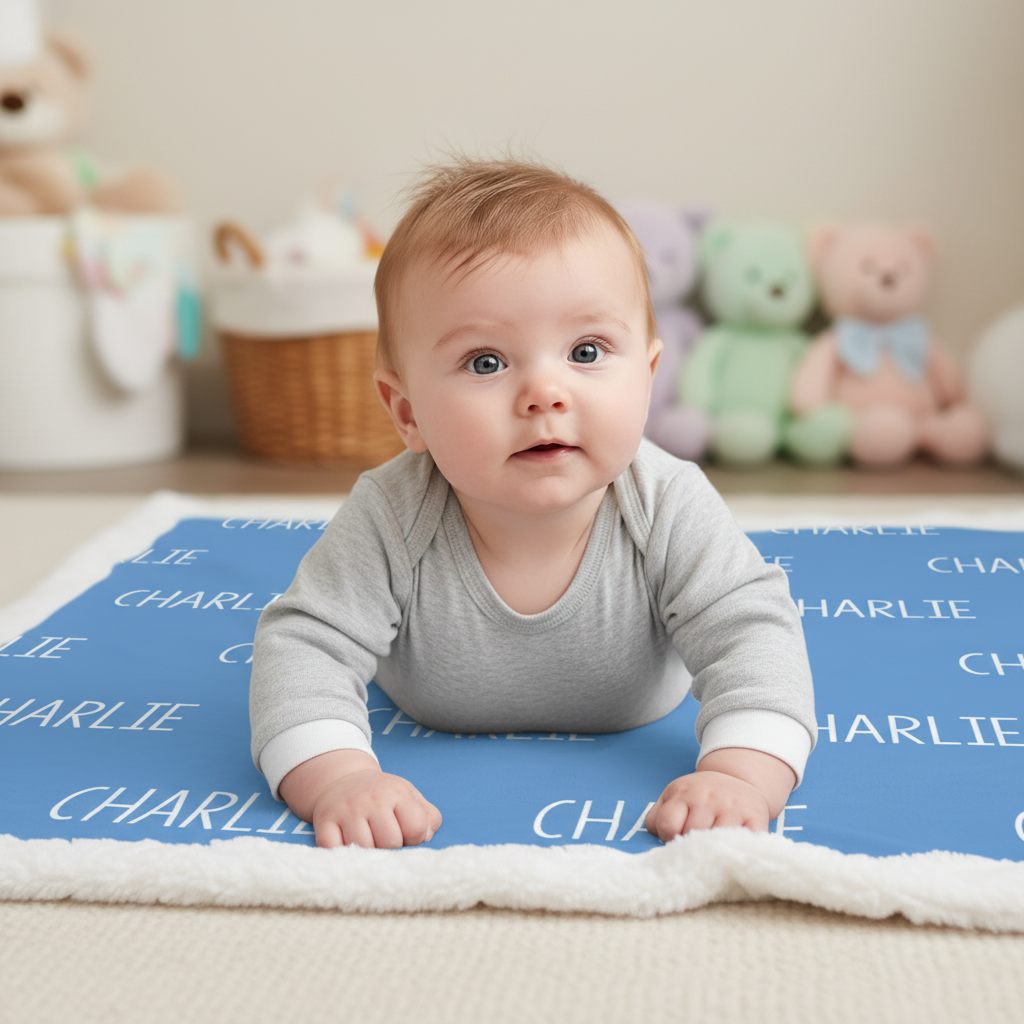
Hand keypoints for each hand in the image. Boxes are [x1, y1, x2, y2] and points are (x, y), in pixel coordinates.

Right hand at [311, 769, 442, 849]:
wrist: (344, 781)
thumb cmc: (384, 797)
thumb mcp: (410, 797)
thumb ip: (428, 817)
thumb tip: (426, 837)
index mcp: (396, 792)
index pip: (416, 828)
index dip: (414, 838)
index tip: (406, 835)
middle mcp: (370, 799)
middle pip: (390, 842)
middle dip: (391, 848)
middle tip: (385, 840)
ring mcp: (346, 810)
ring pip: (363, 849)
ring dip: (368, 854)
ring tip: (369, 843)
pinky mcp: (324, 822)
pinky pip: (334, 850)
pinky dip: (342, 855)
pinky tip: (348, 847)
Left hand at [645, 770, 770, 841]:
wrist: (738, 779)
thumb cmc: (700, 796)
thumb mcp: (675, 796)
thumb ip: (657, 816)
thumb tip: (653, 839)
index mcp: (684, 793)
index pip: (668, 824)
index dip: (669, 838)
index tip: (676, 840)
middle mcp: (709, 798)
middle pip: (692, 835)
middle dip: (690, 848)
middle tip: (694, 849)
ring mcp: (733, 808)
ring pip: (717, 842)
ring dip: (712, 854)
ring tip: (711, 853)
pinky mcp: (756, 818)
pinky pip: (745, 843)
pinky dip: (738, 851)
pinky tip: (732, 852)